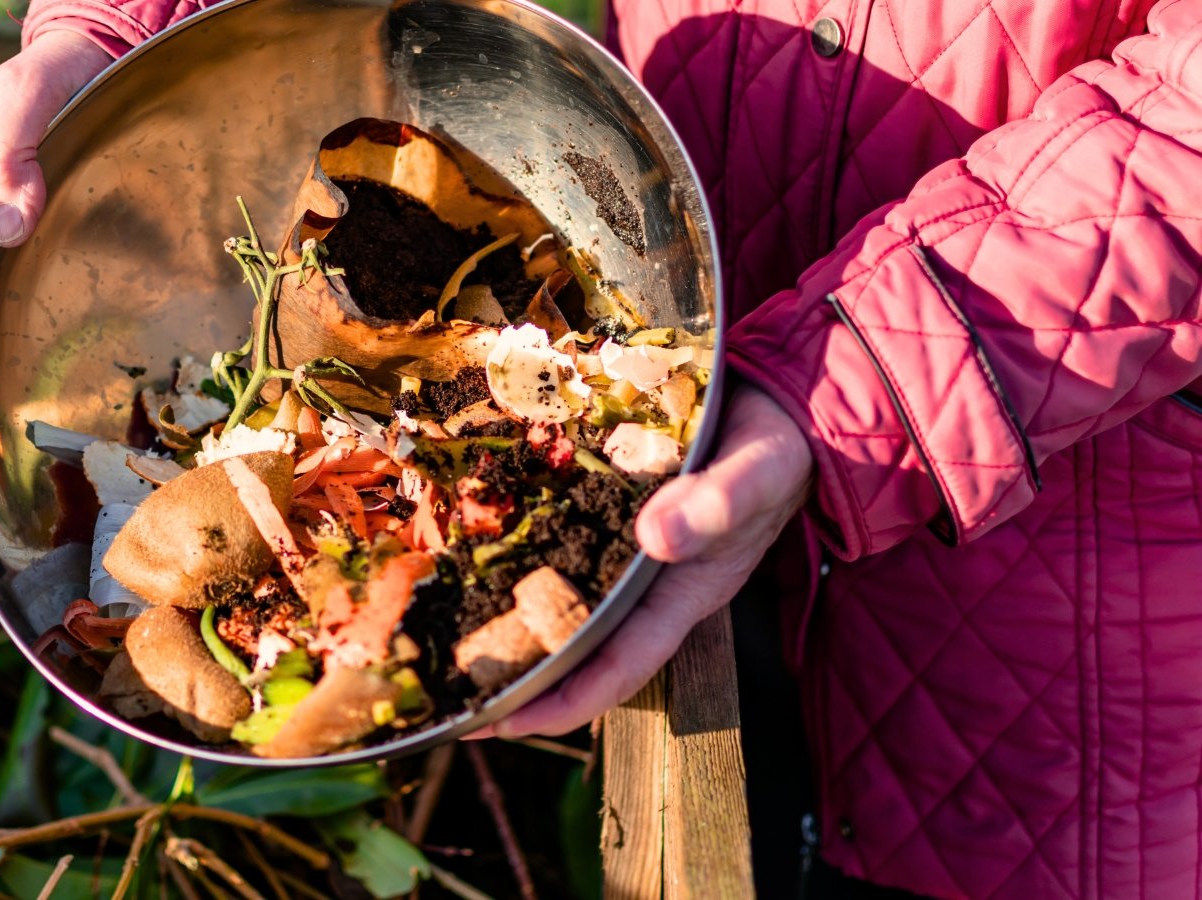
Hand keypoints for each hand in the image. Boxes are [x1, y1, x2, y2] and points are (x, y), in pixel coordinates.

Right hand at [0, 31, 110, 293]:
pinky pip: (30, 241)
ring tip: (59, 281)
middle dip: (3, 279)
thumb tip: (5, 229)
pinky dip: (47, 254)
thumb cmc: (55, 68)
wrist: (95, 59)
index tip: (14, 296)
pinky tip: (68, 261)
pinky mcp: (27, 198)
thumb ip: (4, 153)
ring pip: (3, 254)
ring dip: (29, 269)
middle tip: (45, 293)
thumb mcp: (23, 94)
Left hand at [477, 383, 813, 737]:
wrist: (780, 407)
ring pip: (558, 596)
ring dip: (504, 615)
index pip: (620, 665)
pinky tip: (470, 545)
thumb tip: (657, 537)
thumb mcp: (757, 473)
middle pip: (575, 644)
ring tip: (440, 628)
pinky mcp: (609, 511)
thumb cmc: (776, 451)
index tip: (503, 720)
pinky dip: (517, 551)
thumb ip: (720, 503)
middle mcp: (647, 584)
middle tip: (446, 693)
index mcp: (684, 595)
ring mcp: (626, 551)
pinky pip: (558, 542)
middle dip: (516, 670)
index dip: (564, 700)